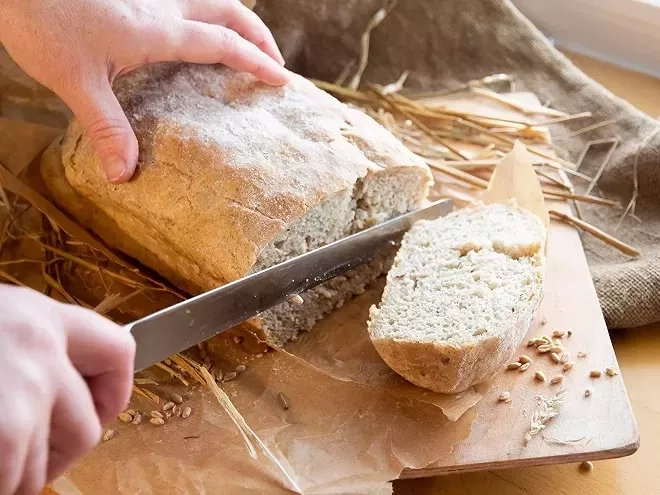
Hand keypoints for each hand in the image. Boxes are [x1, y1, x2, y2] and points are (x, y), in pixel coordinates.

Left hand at [0, 0, 288, 183]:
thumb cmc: (41, 20)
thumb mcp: (75, 81)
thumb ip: (107, 128)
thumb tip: (123, 175)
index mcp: (159, 31)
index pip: (224, 44)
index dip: (257, 62)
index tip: (281, 80)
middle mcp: (163, 5)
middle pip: (230, 11)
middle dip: (259, 35)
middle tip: (274, 62)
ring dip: (237, 19)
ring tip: (246, 43)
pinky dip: (208, 13)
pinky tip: (196, 29)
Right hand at [0, 285, 134, 494]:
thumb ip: (35, 352)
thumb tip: (67, 388)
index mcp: (41, 317)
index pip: (120, 350)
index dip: (115, 391)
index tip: (100, 411)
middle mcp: (42, 346)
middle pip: (89, 425)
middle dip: (59, 454)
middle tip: (25, 458)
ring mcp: (26, 388)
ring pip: (50, 461)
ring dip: (21, 474)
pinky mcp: (8, 429)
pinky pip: (20, 479)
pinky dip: (4, 484)